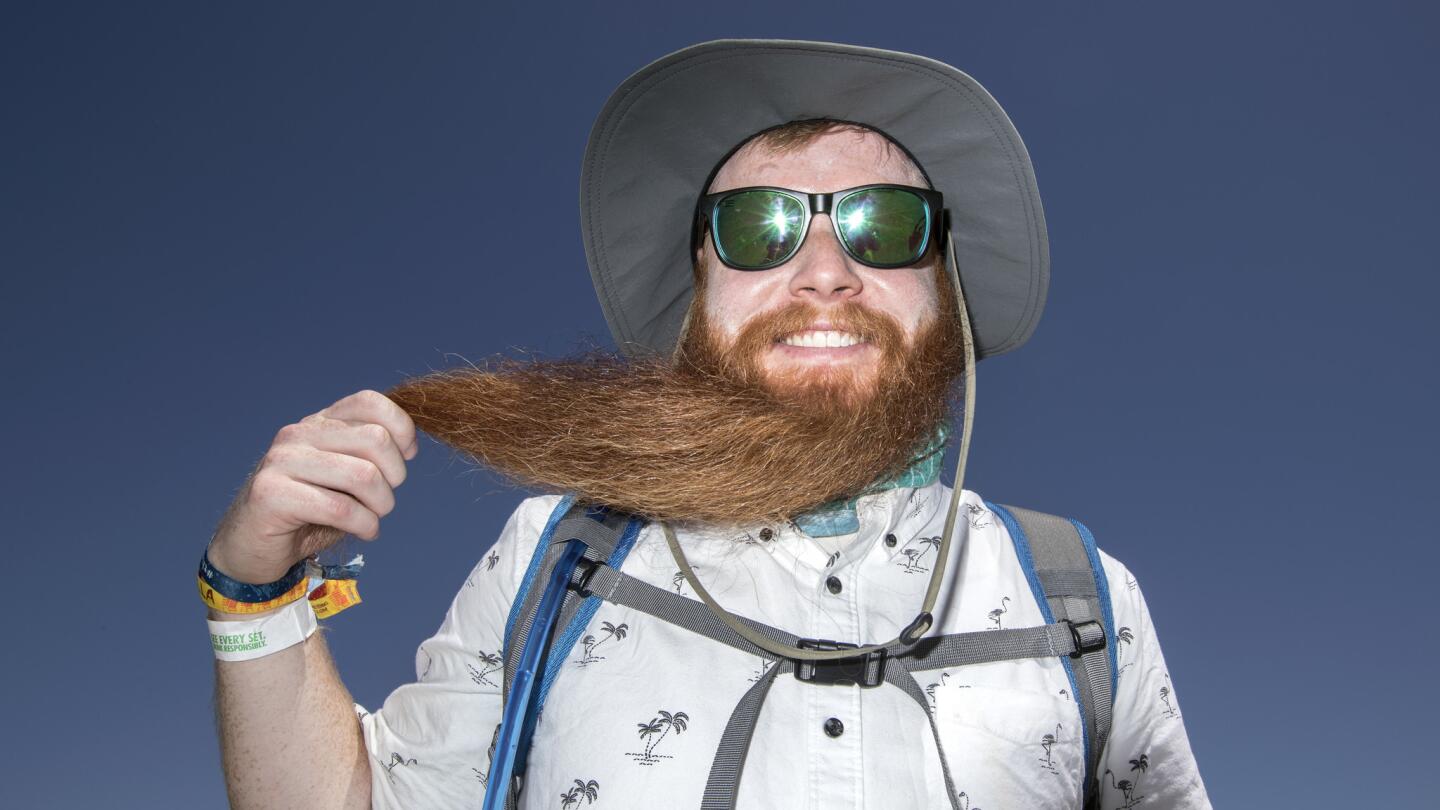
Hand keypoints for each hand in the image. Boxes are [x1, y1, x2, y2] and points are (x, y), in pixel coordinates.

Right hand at [207, 389, 417, 584]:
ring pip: (363, 475)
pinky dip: (365, 525)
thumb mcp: (344, 476)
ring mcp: (282, 461)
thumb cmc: (309, 513)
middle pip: (375, 439)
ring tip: (373, 518)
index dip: (402, 429)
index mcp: (319, 423)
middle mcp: (298, 434)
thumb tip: (408, 446)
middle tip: (384, 499)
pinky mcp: (271, 494)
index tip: (406, 457)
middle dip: (395, 476)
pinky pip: (341, 508)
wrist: (252, 548)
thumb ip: (368, 454)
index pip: (369, 402)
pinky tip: (365, 531)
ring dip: (381, 506)